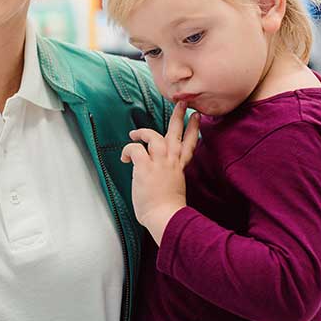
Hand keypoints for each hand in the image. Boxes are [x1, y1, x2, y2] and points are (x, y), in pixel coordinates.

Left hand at [120, 102, 200, 244]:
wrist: (166, 218)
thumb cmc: (168, 211)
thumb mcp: (174, 189)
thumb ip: (169, 178)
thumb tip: (158, 178)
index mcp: (180, 168)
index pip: (189, 144)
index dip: (193, 130)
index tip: (196, 117)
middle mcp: (172, 162)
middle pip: (176, 133)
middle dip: (178, 116)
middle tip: (181, 103)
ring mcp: (160, 163)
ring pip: (154, 136)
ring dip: (144, 132)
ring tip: (135, 133)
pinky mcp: (146, 167)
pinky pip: (135, 148)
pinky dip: (128, 150)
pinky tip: (125, 158)